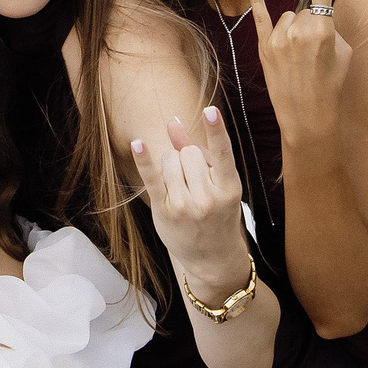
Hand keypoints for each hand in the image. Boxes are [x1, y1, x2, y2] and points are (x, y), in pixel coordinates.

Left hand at [131, 109, 253, 301]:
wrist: (213, 258)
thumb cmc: (218, 216)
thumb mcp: (219, 186)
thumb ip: (198, 152)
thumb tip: (174, 122)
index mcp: (229, 189)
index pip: (222, 154)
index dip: (216, 130)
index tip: (210, 110)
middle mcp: (208, 198)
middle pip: (188, 153)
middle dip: (188, 158)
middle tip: (195, 181)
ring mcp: (185, 206)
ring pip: (170, 160)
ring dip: (172, 165)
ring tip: (182, 186)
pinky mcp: (165, 211)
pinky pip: (152, 178)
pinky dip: (144, 159)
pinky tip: (138, 143)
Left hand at [247, 0, 350, 145]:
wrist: (309, 118)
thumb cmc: (332, 85)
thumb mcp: (344, 52)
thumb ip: (330, 27)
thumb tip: (316, 17)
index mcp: (323, 28)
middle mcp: (298, 28)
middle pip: (306, 10)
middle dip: (312, 26)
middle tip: (316, 57)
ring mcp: (278, 37)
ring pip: (288, 17)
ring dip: (294, 32)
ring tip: (299, 61)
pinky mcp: (264, 46)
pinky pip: (260, 15)